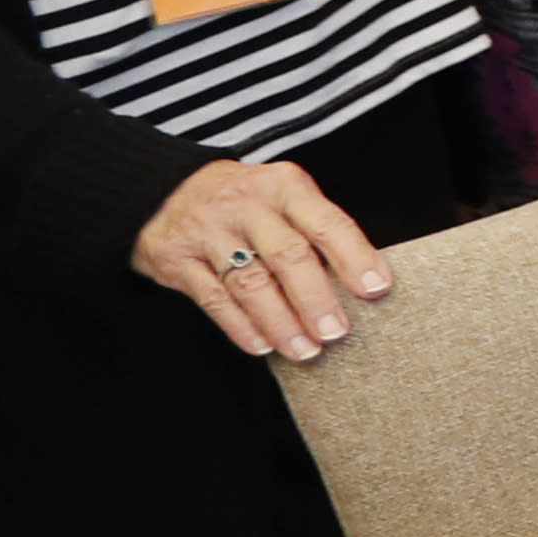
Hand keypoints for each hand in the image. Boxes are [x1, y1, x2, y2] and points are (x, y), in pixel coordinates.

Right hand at [135, 155, 397, 362]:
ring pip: (250, 283)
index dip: (354, 257)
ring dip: (281, 323)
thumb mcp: (281, 196)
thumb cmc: (243, 201)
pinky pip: (214, 299)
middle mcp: (246, 205)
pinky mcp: (175, 259)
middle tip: (336, 332)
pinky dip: (241, 327)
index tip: (376, 288)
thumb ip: (313, 229)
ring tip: (305, 350)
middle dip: (315, 299)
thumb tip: (359, 282)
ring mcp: (207, 231)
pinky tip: (263, 346)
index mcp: (284, 186)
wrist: (161, 189)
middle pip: (288, 255)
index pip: (326, 223)